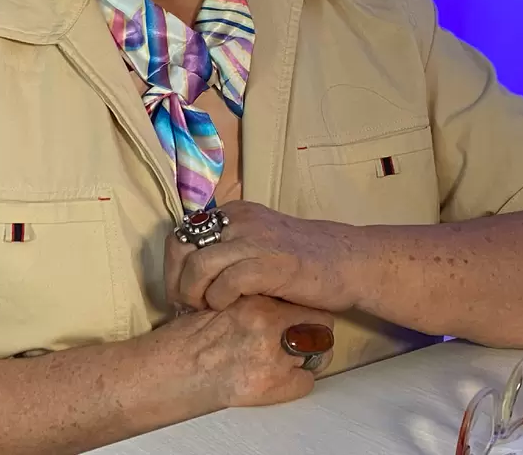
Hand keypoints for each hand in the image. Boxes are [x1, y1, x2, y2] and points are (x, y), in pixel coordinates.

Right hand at [163, 295, 334, 409]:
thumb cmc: (188, 337)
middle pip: (320, 322)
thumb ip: (252, 296)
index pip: (304, 295)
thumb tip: (275, 296)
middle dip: (313, 328)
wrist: (173, 370)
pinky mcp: (273, 385)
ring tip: (287, 355)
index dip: (305, 303)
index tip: (301, 308)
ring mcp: (273, 355)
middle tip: (300, 333)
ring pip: (318, 352)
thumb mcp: (223, 301)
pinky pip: (306, 381)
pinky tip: (279, 377)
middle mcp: (268, 323)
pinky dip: (297, 381)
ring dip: (306, 354)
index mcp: (255, 298)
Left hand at [165, 201, 361, 313]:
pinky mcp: (271, 264)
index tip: (180, 292)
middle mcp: (240, 220)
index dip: (174, 266)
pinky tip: (227, 308)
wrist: (348, 262)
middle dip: (176, 282)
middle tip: (186, 306)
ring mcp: (256, 240)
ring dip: (194, 294)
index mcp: (235, 213)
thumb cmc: (302, 260)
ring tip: (205, 310)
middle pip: (182, 248)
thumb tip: (190, 271)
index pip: (182, 234)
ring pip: (198, 265)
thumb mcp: (260, 241)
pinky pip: (226, 281)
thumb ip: (230, 248)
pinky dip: (218, 299)